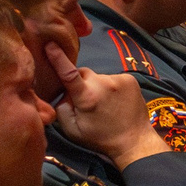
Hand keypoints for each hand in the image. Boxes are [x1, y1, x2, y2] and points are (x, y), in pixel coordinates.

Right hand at [47, 44, 167, 166]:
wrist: (134, 141)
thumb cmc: (100, 138)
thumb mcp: (73, 130)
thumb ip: (61, 108)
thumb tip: (62, 92)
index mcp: (86, 97)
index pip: (68, 73)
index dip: (58, 58)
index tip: (51, 44)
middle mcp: (102, 83)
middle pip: (82, 73)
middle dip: (80, 82)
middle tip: (85, 100)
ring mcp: (118, 79)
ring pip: (98, 77)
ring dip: (96, 86)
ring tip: (104, 104)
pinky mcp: (130, 79)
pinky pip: (111, 78)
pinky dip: (110, 87)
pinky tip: (114, 101)